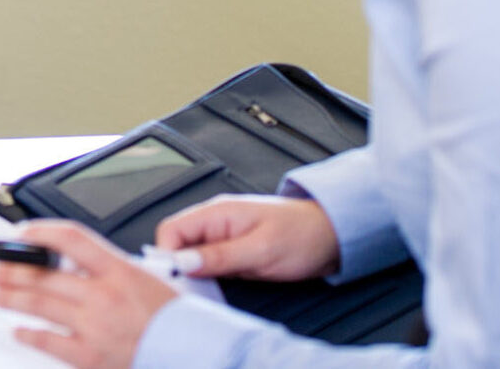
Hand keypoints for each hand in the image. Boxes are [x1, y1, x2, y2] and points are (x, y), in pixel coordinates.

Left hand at [0, 221, 177, 368]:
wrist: (194, 353)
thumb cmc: (176, 319)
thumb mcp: (149, 277)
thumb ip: (113, 268)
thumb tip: (79, 261)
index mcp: (119, 270)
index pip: (71, 239)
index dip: (40, 233)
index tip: (21, 234)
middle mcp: (104, 295)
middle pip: (46, 274)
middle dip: (12, 269)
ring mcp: (95, 325)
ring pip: (41, 305)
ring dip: (11, 296)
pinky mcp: (91, 355)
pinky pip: (51, 342)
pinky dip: (30, 334)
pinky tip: (18, 329)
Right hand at [153, 194, 340, 281]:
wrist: (332, 236)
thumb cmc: (302, 235)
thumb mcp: (261, 250)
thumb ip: (220, 256)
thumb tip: (183, 261)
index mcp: (217, 212)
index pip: (171, 229)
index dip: (168, 255)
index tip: (178, 278)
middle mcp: (215, 221)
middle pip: (176, 243)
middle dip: (179, 267)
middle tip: (194, 288)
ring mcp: (223, 236)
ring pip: (190, 256)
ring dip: (195, 273)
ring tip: (210, 287)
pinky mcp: (232, 251)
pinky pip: (207, 264)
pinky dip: (207, 277)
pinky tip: (219, 287)